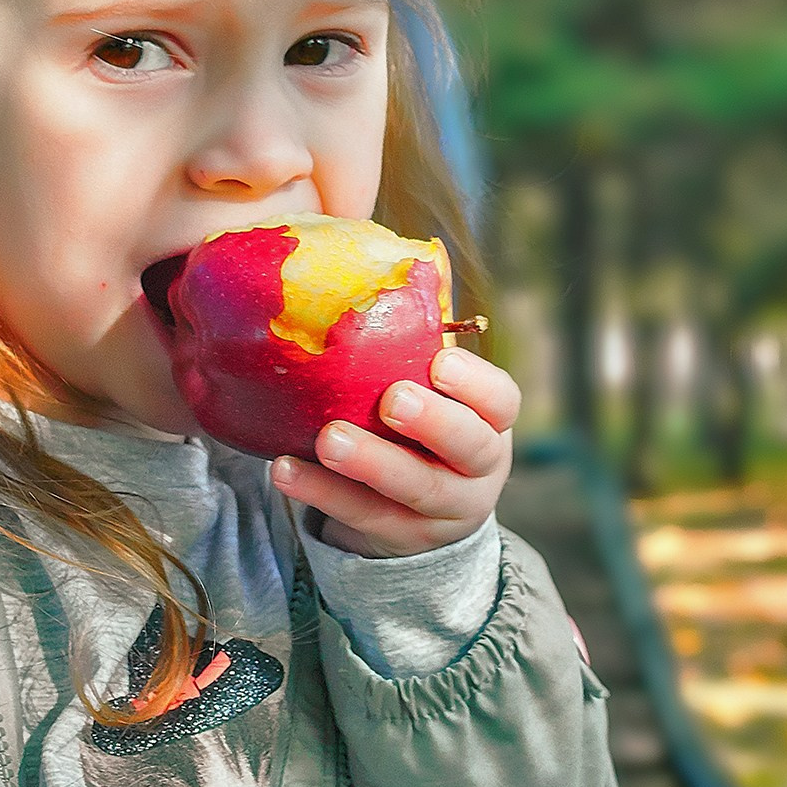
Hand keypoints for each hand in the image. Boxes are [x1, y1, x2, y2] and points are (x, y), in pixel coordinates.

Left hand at [270, 345, 517, 557]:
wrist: (417, 515)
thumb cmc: (416, 426)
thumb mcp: (430, 391)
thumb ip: (410, 341)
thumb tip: (358, 248)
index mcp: (490, 422)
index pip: (501, 402)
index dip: (477, 384)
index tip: (441, 361)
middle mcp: (479, 468)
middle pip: (470, 448)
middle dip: (434, 422)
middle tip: (392, 399)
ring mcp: (443, 510)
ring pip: (416, 489)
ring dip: (371, 463)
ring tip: (328, 438)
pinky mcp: (400, 538)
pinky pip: (362, 517)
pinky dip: (323, 493)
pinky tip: (285, 469)